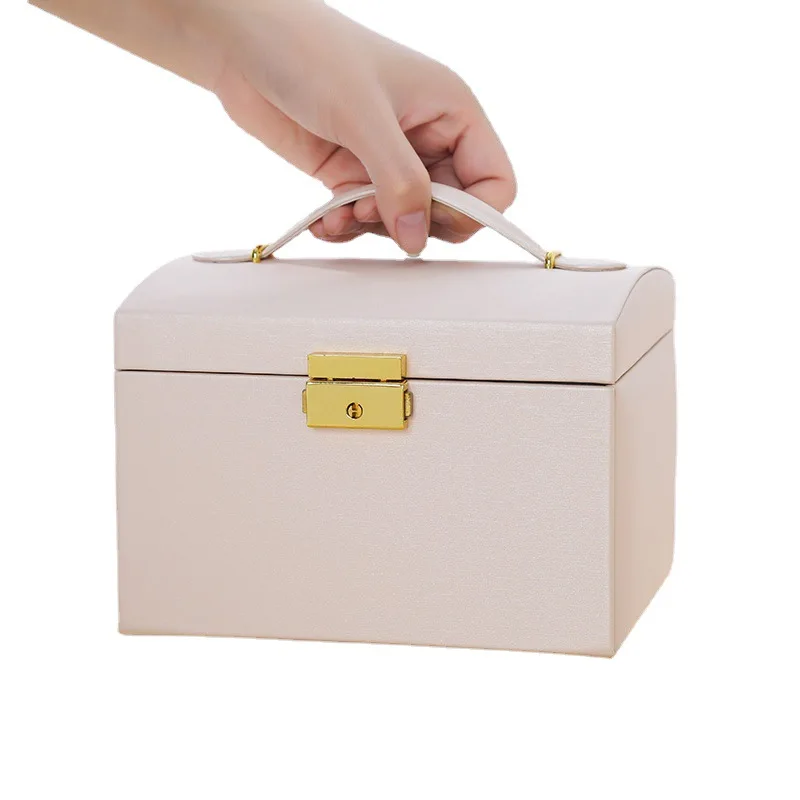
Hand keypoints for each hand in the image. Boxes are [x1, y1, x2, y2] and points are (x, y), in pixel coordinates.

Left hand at [194, 0, 515, 254]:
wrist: (240, 44)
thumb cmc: (307, 51)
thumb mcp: (363, 116)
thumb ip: (398, 181)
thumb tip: (417, 238)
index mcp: (451, 111)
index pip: (494, 182)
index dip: (472, 211)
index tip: (431, 217)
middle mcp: (426, 137)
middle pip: (450, 210)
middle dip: (414, 222)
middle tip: (376, 210)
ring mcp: (388, 158)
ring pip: (405, 220)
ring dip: (374, 228)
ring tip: (343, 211)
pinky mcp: (352, 174)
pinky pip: (366, 219)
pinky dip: (347, 227)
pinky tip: (325, 220)